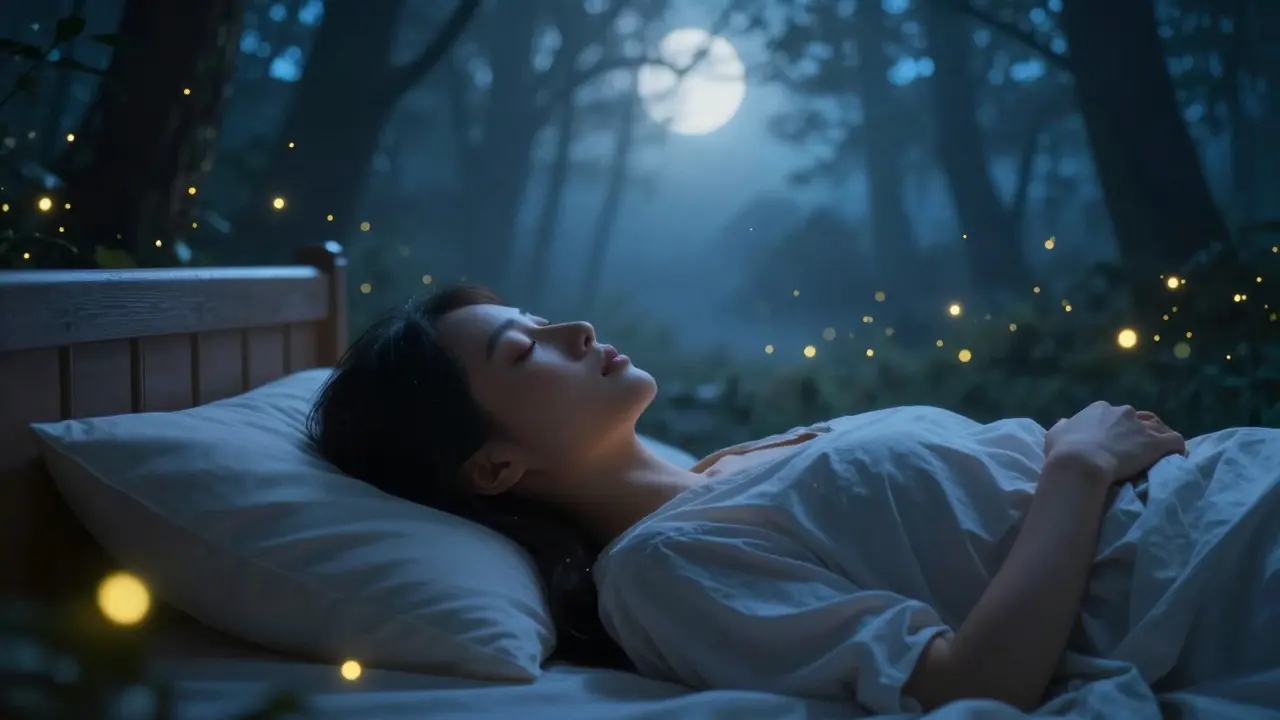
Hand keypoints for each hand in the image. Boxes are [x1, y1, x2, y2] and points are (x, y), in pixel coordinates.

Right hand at [1045, 401, 1185, 484]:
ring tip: (1159, 454)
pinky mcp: (1156, 442)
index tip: (1114, 442)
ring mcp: (1141, 426)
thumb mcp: (1055, 433)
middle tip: (1135, 450)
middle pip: (1139, 418)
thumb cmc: (1064, 450)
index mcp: (1099, 409)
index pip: (1114, 415)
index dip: (1116, 428)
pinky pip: (1175, 441)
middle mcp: (1122, 412)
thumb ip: (1063, 426)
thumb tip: (1065, 422)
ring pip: (1159, 428)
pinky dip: (1177, 449)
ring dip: (1160, 438)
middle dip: (1139, 431)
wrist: (1080, 462)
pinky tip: (1177, 458)